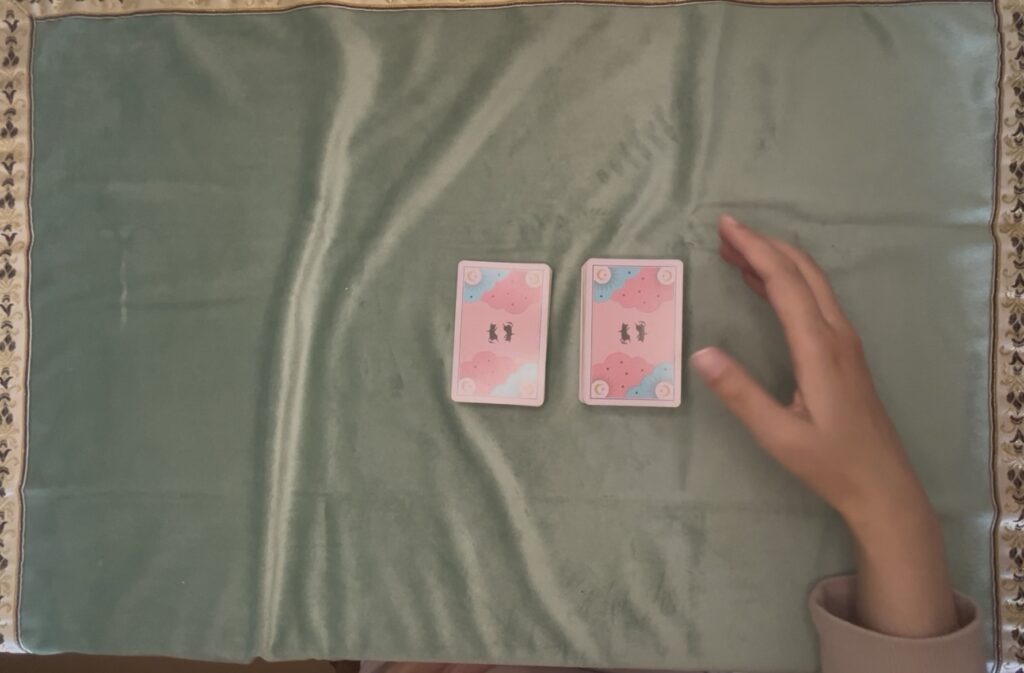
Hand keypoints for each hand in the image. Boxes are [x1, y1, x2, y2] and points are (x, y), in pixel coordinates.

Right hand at [691, 214, 956, 636]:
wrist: (883, 486)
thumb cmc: (830, 463)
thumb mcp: (778, 435)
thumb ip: (740, 393)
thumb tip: (700, 354)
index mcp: (819, 348)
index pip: (785, 282)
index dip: (754, 250)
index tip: (725, 227)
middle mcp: (836, 335)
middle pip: (801, 272)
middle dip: (763, 244)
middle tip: (725, 229)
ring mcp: (844, 342)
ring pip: (811, 283)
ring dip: (774, 260)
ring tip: (736, 249)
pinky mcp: (844, 353)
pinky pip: (814, 300)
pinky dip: (785, 282)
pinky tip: (764, 286)